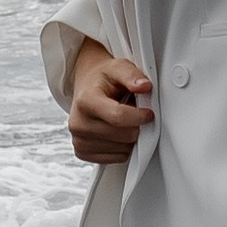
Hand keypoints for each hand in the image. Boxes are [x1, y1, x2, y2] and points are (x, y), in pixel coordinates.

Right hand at [67, 44, 153, 163]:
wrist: (86, 87)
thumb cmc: (103, 79)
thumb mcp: (118, 67)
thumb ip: (131, 75)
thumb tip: (144, 86)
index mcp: (86, 101)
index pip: (118, 117)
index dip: (140, 116)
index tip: (148, 113)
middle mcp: (78, 123)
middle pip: (123, 136)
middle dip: (137, 126)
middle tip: (134, 113)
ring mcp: (79, 140)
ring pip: (122, 150)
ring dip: (130, 137)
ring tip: (122, 121)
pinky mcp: (82, 153)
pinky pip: (116, 159)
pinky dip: (123, 148)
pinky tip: (117, 133)